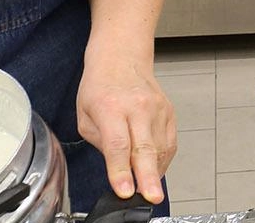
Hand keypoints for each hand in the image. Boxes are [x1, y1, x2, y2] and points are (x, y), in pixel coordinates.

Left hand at [77, 55, 175, 203]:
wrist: (122, 57)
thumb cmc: (100, 85)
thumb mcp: (85, 115)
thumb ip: (100, 144)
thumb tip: (118, 168)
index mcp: (110, 107)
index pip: (117, 145)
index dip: (120, 171)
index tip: (124, 191)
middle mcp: (137, 107)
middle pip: (144, 148)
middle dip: (148, 177)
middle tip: (151, 197)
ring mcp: (157, 109)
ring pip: (159, 150)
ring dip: (153, 172)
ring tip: (146, 185)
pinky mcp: (169, 112)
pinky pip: (168, 144)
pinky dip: (161, 160)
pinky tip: (152, 166)